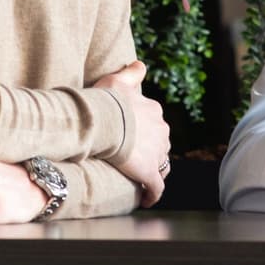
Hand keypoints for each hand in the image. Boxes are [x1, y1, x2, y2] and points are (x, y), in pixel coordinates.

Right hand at [91, 60, 171, 206]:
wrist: (102, 122)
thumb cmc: (107, 101)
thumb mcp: (118, 80)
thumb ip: (132, 72)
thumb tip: (141, 64)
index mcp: (154, 111)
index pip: (154, 122)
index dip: (144, 130)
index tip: (132, 136)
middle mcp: (161, 130)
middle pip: (159, 142)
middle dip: (150, 149)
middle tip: (133, 157)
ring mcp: (157, 152)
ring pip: (161, 163)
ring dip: (153, 170)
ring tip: (140, 177)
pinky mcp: (150, 172)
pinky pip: (156, 187)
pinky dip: (152, 194)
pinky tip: (147, 199)